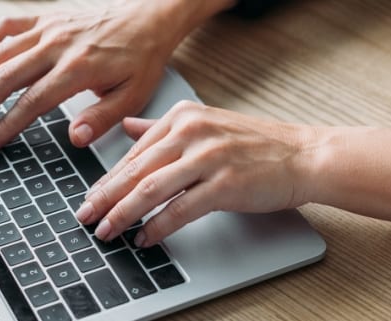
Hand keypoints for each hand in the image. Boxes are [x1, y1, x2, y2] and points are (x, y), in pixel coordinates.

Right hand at [0, 0, 236, 149]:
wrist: (149, 19)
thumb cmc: (141, 59)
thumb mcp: (132, 95)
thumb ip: (102, 118)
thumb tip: (75, 138)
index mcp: (79, 68)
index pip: (33, 102)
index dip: (7, 124)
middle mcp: (58, 45)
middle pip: (8, 77)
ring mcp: (50, 28)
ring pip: (2, 53)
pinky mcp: (46, 17)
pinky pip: (8, 24)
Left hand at [75, 101, 317, 246]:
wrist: (304, 155)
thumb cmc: (257, 144)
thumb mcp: (206, 124)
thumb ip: (163, 128)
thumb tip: (127, 128)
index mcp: (183, 117)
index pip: (133, 153)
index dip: (108, 180)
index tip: (91, 197)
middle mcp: (191, 132)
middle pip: (135, 171)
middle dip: (105, 198)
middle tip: (86, 217)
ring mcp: (207, 157)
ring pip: (149, 190)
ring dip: (123, 215)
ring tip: (108, 231)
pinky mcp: (223, 184)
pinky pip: (179, 210)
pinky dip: (157, 227)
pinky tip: (145, 238)